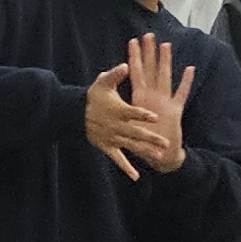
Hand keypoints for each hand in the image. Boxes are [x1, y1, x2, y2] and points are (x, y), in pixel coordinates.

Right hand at [82, 39, 191, 178]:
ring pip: (131, 146)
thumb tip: (127, 64)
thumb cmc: (93, 95)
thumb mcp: (103, 82)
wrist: (75, 113)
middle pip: (136, 133)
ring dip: (144, 151)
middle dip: (151, 138)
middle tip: (165, 143)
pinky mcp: (107, 147)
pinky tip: (136, 177)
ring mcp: (112, 138)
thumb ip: (116, 74)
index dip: (143, 115)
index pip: (132, 113)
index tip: (156, 117)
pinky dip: (126, 168)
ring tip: (158, 156)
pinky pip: (117, 159)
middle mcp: (116, 126)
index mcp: (118, 110)